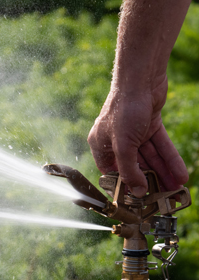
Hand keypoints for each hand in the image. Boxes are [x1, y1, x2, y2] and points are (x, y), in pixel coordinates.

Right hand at [87, 75, 187, 196]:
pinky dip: (170, 159)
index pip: (112, 173)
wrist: (141, 79)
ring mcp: (134, 134)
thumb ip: (129, 170)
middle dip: (151, 181)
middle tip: (163, 196)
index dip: (125, 186)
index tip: (138, 200)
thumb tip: (137, 191)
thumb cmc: (123, 108)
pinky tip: (179, 173)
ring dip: (164, 172)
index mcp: (101, 146)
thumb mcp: (124, 145)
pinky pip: (161, 147)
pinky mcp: (150, 125)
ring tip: (176, 188)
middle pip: (135, 166)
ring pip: (151, 158)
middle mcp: (116, 141)